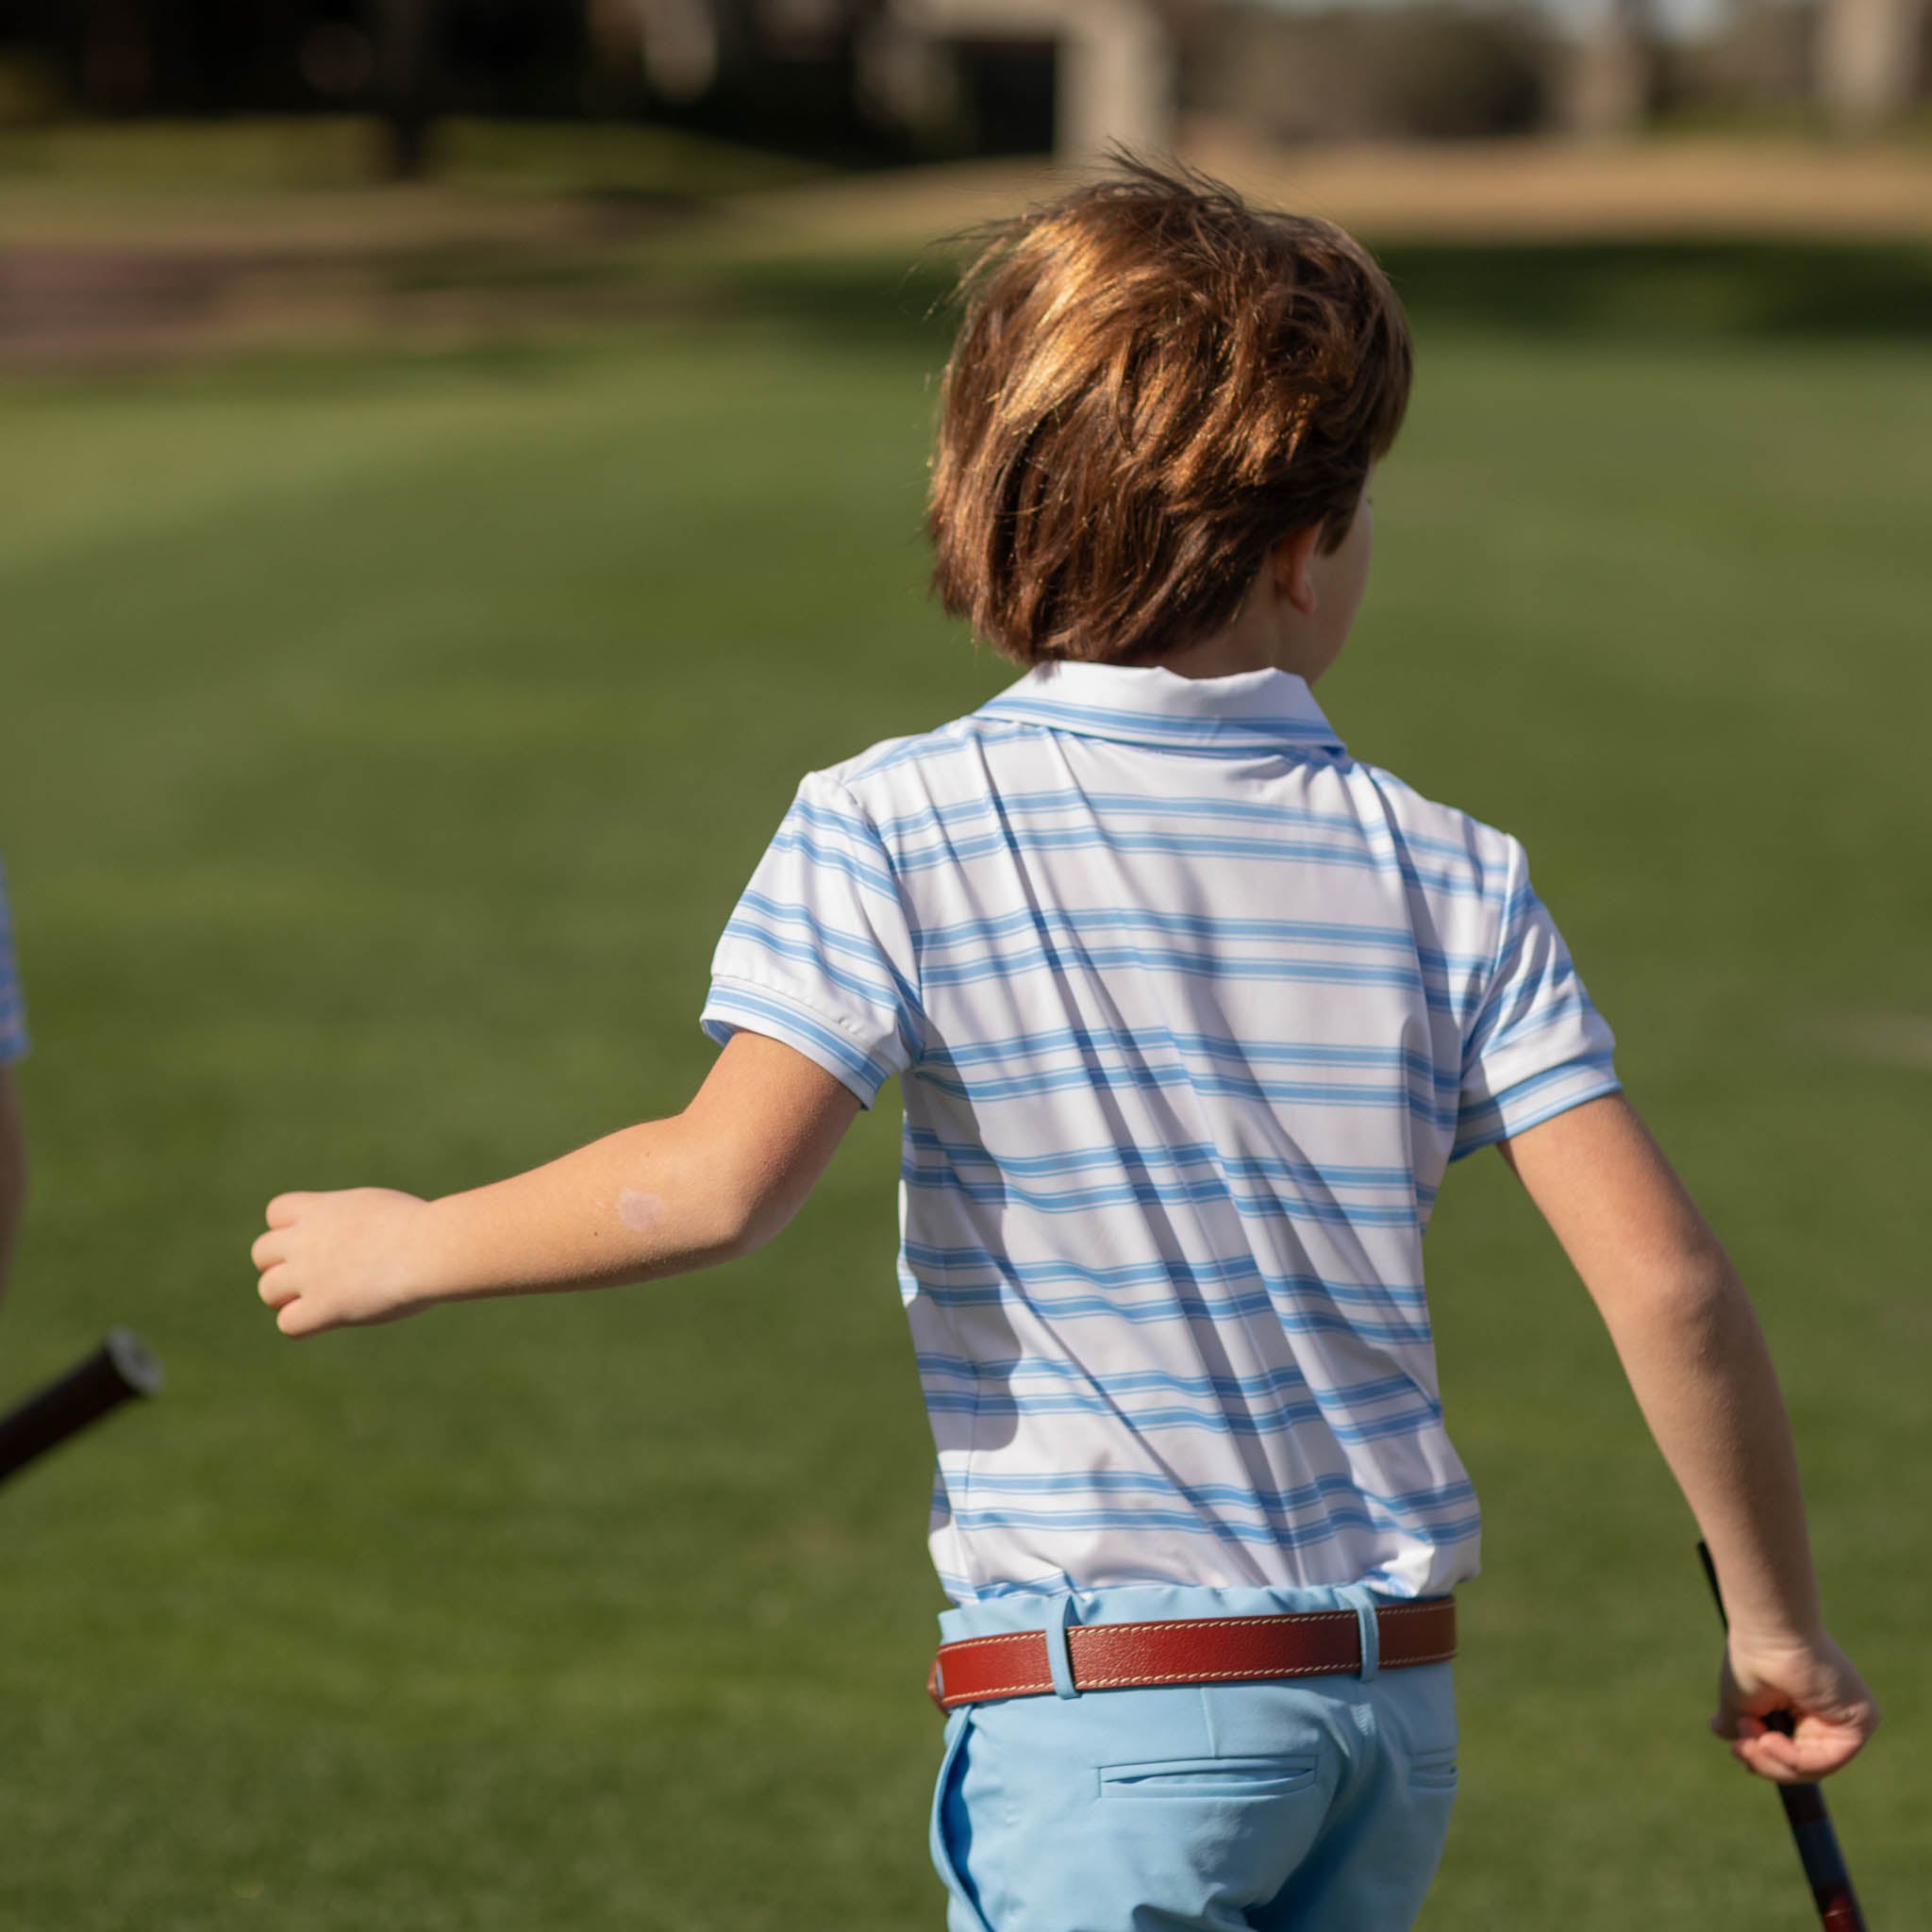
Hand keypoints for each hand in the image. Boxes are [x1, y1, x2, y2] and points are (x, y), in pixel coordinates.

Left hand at [253, 1189, 436, 1337]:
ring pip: (268, 1290)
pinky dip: (304, 1325)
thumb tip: (355, 1239)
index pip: (276, 1213)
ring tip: (325, 1300)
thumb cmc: (423, 1228)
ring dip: (289, 1298)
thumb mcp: (380, 1209)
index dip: (290, 1229)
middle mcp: (306, 1239)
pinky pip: (288, 1324)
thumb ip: (352, 1222)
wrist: (430, 1247)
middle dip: (282, 1266)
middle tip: (316, 1276)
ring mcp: (309, 1274)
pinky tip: (331, 1318)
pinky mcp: (322, 1306)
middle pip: (261, 1253)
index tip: (318, 1240)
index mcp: (322, 1208)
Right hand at [1712, 1630, 1877, 1782]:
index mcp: (1807, 1707)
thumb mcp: (1740, 1700)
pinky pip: (1829, 1759)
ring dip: (1775, 1761)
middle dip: (1767, 1762)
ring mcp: (1848, 1719)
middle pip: (1805, 1764)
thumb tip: (1720, 1730)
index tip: (1736, 1750)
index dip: (1765, 1760)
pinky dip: (1795, 1758)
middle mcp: (1832, 1714)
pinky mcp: (1860, 1722)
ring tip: (1751, 1739)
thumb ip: (1737, 1722)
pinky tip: (1769, 1740)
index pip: (1794, 1751)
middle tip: (1739, 1750)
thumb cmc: (1752, 1658)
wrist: (1768, 1632)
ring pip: (1816, 1766)